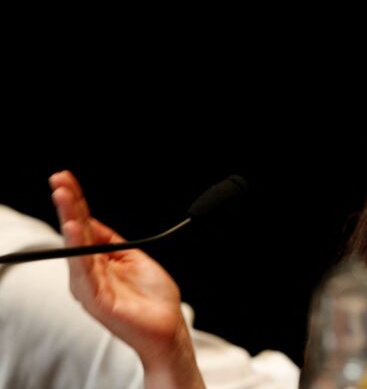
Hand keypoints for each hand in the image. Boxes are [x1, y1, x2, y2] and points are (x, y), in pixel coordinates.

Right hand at [49, 170, 203, 387]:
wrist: (168, 326)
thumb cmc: (152, 297)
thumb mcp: (133, 257)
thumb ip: (111, 241)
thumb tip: (91, 222)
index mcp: (97, 262)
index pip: (83, 226)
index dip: (76, 202)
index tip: (66, 179)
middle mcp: (88, 273)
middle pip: (75, 233)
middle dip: (68, 205)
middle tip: (60, 181)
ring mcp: (90, 287)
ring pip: (75, 248)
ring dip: (70, 220)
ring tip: (64, 198)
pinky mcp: (96, 300)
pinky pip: (84, 271)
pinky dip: (79, 249)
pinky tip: (75, 231)